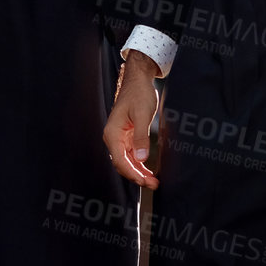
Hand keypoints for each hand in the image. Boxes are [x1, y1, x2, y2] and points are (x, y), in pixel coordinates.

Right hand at [104, 51, 161, 188]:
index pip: (120, 160)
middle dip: (137, 176)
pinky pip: (131, 154)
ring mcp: (119, 138)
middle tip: (153, 184)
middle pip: (123, 163)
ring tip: (153, 181)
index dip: (132, 173)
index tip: (145, 181)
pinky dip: (139, 163)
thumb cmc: (138, 94)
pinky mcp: (127, 136)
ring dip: (139, 172)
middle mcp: (113, 138)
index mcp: (112, 134)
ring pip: (127, 161)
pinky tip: (148, 170)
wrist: (138, 80)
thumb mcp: (142, 114)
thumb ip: (141, 136)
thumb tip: (140, 158)